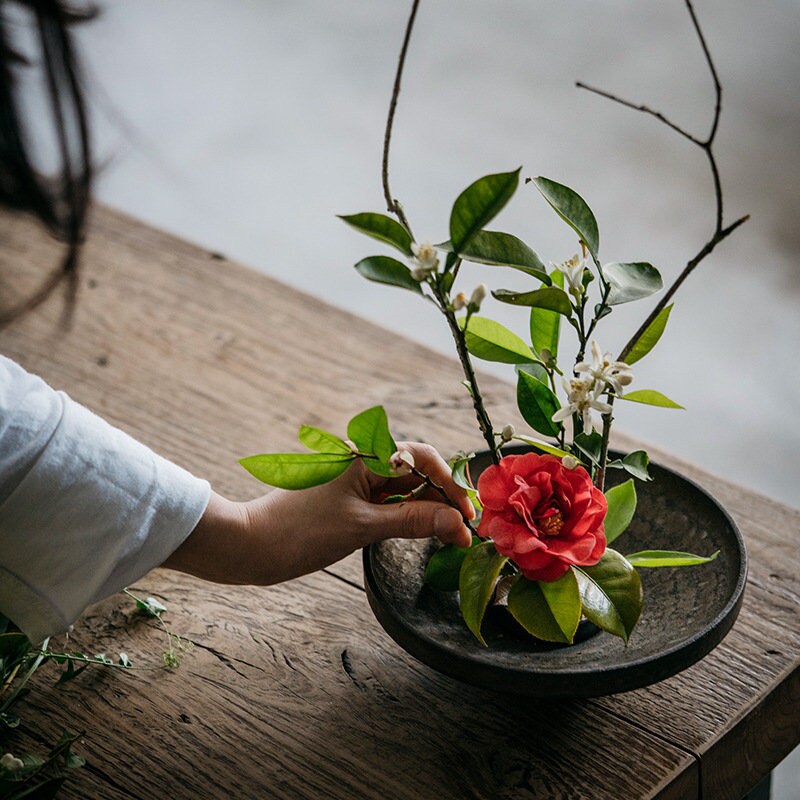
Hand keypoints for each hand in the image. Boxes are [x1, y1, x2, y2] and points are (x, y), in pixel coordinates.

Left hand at [162, 442, 473, 585]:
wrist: (251, 545)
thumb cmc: (300, 531)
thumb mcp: (363, 527)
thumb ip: (413, 521)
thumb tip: (458, 524)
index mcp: (364, 455)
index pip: (422, 458)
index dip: (449, 484)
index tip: (468, 515)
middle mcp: (361, 461)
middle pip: (415, 473)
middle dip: (442, 499)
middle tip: (465, 531)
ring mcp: (354, 481)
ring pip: (403, 490)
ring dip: (427, 509)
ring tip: (451, 535)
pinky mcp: (348, 500)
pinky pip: (387, 502)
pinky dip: (406, 516)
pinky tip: (423, 532)